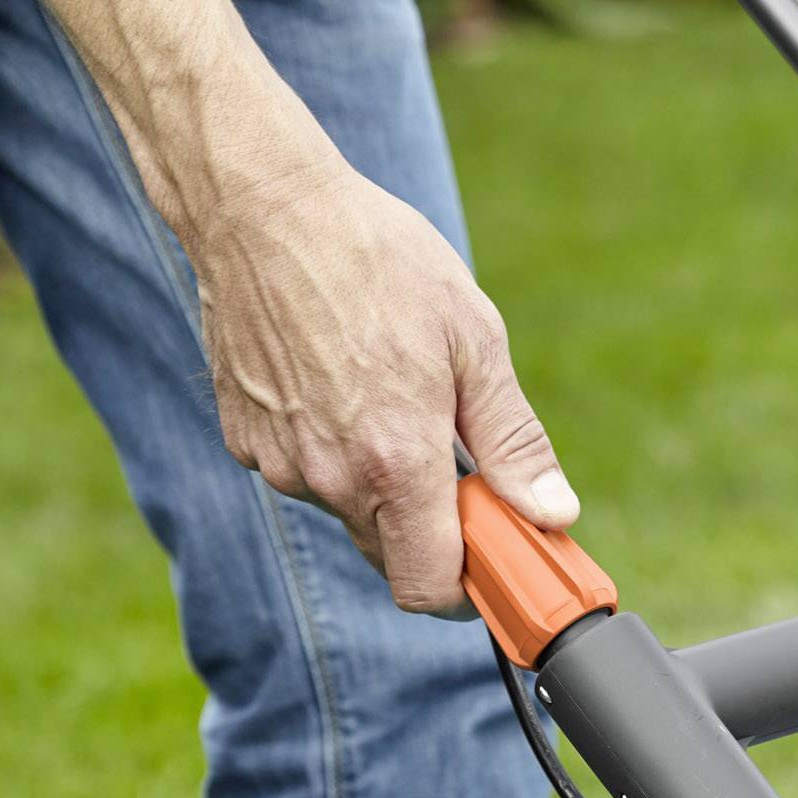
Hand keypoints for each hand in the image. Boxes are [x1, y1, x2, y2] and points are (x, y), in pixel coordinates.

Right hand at [198, 156, 578, 613]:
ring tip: (390, 386)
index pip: (431, 588)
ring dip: (381, 479)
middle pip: (393, 555)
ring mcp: (278, 462)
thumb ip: (511, 439)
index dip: (473, 587)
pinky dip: (330, 446)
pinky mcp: (244, 439)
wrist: (265, 210)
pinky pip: (304, 470)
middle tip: (458, 456)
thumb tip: (553, 513)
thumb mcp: (473, 338)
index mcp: (396, 460)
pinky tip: (338, 376)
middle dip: (434, 527)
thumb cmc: (379, 260)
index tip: (500, 551)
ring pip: (348, 508)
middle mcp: (330, 477)